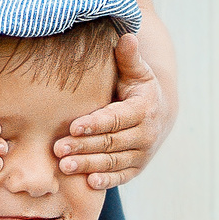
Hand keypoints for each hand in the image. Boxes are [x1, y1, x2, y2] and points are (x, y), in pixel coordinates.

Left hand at [54, 34, 165, 188]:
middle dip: (84, 146)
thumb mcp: (136, 71)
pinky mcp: (137, 169)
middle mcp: (146, 134)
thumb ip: (128, 57)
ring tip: (64, 166)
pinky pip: (121, 177)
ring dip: (88, 165)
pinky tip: (88, 182)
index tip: (73, 126)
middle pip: (111, 142)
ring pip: (113, 161)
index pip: (117, 118)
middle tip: (57, 149)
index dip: (96, 123)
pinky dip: (106, 180)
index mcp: (144, 108)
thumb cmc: (138, 89)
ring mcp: (142, 154)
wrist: (160, 115)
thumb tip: (128, 37)